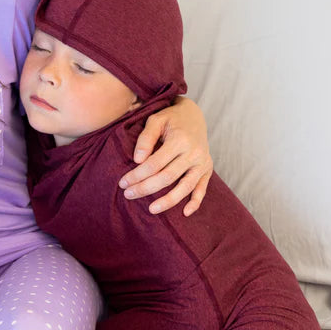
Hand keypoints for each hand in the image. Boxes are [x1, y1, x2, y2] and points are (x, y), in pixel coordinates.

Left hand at [118, 98, 212, 215]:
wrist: (194, 116)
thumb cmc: (170, 119)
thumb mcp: (156, 120)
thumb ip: (145, 138)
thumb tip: (137, 160)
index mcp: (180, 140)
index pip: (154, 164)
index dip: (137, 175)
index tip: (123, 183)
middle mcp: (194, 152)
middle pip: (167, 177)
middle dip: (145, 188)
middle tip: (128, 195)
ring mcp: (202, 162)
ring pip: (185, 187)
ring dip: (168, 201)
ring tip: (151, 209)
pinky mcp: (207, 169)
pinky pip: (202, 189)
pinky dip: (195, 202)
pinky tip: (184, 213)